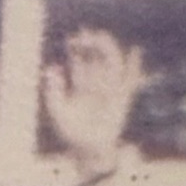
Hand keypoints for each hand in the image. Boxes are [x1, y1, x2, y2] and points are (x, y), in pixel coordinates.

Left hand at [43, 28, 142, 179]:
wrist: (88, 151)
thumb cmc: (71, 134)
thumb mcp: (58, 110)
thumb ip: (53, 90)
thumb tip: (50, 68)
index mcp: (80, 88)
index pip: (79, 64)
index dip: (76, 51)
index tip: (71, 41)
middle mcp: (96, 86)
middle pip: (96, 60)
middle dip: (91, 46)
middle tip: (84, 35)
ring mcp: (110, 91)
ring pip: (111, 64)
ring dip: (107, 50)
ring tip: (102, 39)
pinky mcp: (123, 98)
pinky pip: (130, 80)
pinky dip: (134, 66)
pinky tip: (134, 52)